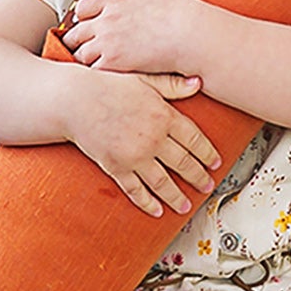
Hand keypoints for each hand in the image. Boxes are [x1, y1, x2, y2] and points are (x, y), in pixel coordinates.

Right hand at [61, 66, 220, 217]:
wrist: (75, 100)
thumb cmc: (109, 86)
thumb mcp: (144, 80)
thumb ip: (172, 85)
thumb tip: (199, 82)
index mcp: (164, 116)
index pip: (194, 140)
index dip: (208, 154)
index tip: (216, 164)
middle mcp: (153, 139)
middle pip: (183, 163)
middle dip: (198, 177)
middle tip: (207, 187)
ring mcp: (135, 156)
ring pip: (163, 182)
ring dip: (176, 196)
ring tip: (186, 206)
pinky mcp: (116, 167)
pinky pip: (136, 190)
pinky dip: (147, 203)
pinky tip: (157, 211)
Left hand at [62, 0, 208, 75]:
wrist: (191, 34)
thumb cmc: (180, 8)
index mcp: (113, 0)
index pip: (82, 8)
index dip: (84, 17)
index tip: (90, 24)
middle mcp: (105, 20)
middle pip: (75, 33)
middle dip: (79, 40)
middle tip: (85, 48)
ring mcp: (108, 42)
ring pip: (80, 54)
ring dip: (85, 59)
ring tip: (93, 64)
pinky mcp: (114, 62)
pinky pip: (92, 71)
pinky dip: (95, 74)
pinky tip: (102, 76)